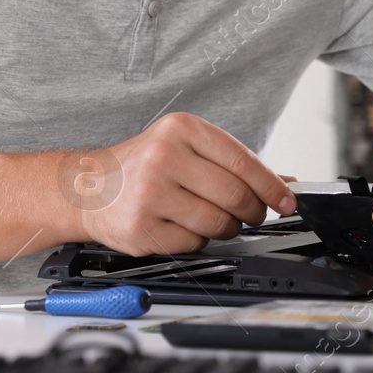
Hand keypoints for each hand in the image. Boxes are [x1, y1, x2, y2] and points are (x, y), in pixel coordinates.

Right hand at [65, 112, 297, 256]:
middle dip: (253, 212)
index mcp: (180, 129)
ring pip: (218, 223)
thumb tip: (284, 182)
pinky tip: (183, 226)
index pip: (243, 160)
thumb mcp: (184, 146)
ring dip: (227, 228)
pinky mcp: (142, 228)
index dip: (272, 186)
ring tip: (213, 219)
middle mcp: (164, 157)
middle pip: (235, 195)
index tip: (287, 200)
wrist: (85, 188)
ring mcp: (150, 193)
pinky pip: (194, 243)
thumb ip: (232, 162)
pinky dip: (198, 240)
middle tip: (252, 215)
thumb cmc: (140, 166)